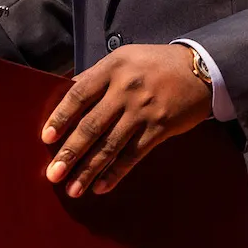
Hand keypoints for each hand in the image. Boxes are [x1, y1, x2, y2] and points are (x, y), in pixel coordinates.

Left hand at [40, 44, 210, 196]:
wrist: (200, 69)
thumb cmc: (155, 64)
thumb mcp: (125, 59)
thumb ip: (97, 77)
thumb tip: (64, 97)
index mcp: (114, 67)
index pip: (79, 94)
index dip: (61, 117)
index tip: (46, 137)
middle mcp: (127, 88)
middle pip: (91, 125)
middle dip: (70, 152)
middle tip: (53, 174)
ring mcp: (144, 109)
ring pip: (110, 145)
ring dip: (89, 169)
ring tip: (73, 188)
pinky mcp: (160, 128)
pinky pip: (133, 155)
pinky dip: (116, 173)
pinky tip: (101, 186)